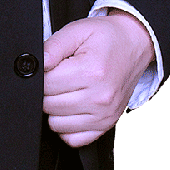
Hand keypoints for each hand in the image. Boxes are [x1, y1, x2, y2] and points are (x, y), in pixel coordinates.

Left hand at [42, 11, 153, 146]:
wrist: (133, 44)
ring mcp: (104, 115)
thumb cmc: (106, 37)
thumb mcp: (77, 30)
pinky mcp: (107, 125)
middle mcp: (99, 98)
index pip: (46, 85)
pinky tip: (71, 107)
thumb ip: (53, 46)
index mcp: (90, 72)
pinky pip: (74, 139)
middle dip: (46, 90)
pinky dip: (67, 126)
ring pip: (57, 124)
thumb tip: (35, 63)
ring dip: (55, 109)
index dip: (41, 75)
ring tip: (65, 90)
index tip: (49, 67)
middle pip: (49, 105)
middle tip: (57, 76)